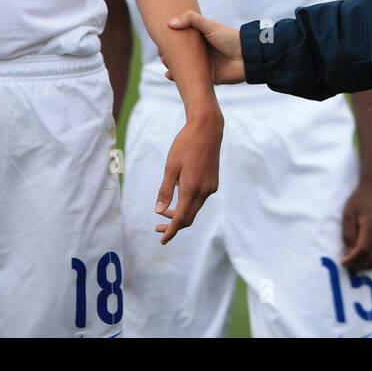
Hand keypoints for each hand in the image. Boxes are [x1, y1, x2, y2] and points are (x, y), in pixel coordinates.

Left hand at [154, 112, 221, 243]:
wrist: (207, 129)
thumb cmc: (185, 145)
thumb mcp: (170, 167)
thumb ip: (165, 190)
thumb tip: (158, 211)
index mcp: (191, 189)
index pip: (180, 219)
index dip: (171, 232)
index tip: (162, 240)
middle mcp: (204, 191)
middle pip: (188, 217)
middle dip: (174, 226)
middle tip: (158, 228)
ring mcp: (210, 187)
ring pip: (194, 208)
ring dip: (181, 213)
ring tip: (165, 210)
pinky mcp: (213, 182)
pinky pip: (200, 199)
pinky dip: (188, 202)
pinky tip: (179, 192)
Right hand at [166, 10, 244, 83]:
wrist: (247, 56)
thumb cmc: (230, 38)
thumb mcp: (209, 25)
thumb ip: (191, 20)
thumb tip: (169, 23)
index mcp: (200, 39)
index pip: (180, 38)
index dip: (169, 39)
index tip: (160, 39)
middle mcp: (200, 52)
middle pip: (179, 54)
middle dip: (167, 54)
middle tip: (162, 53)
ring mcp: (203, 65)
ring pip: (182, 67)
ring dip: (171, 66)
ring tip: (166, 62)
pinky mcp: (206, 78)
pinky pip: (189, 80)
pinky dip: (177, 78)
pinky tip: (169, 75)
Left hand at [341, 180, 371, 271]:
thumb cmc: (360, 200)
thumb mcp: (348, 214)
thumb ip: (348, 235)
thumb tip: (349, 254)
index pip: (363, 250)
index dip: (352, 260)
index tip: (342, 262)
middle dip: (358, 265)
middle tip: (347, 263)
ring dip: (366, 266)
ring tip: (355, 262)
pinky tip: (363, 257)